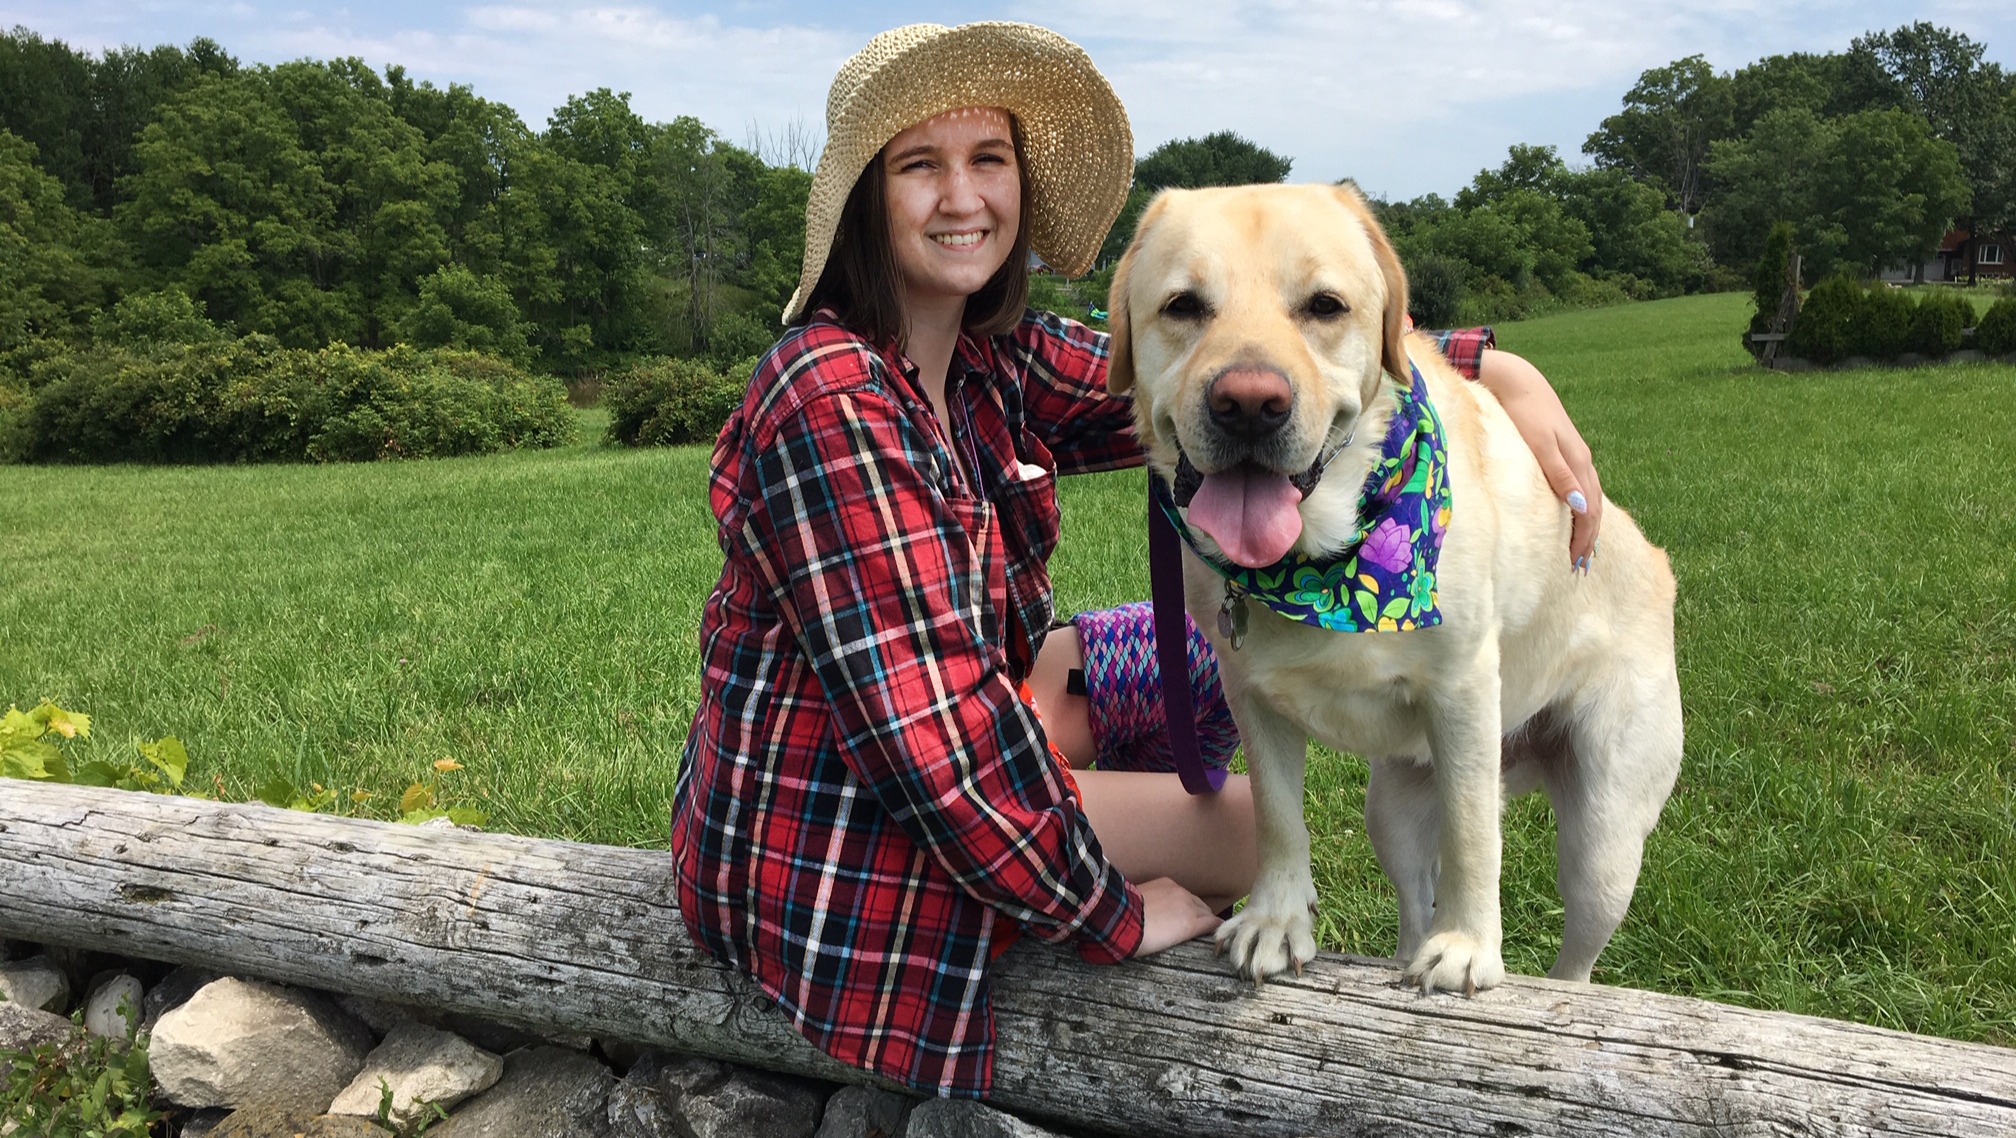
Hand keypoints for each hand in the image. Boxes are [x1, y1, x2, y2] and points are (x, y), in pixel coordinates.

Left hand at [1132, 876, 1223, 956]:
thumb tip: (1192, 932)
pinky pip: (1180, 890)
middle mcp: (1190, 904)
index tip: (1216, 932)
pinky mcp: (1167, 882)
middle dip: (1204, 918)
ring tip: (1184, 915)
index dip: (1215, 928)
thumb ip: (1186, 934)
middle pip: (1206, 910)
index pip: (1215, 923)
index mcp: (1192, 923)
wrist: (1121, 918)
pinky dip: (1180, 897)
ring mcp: (1178, 890)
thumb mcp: (1169, 944)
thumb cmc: (1142, 939)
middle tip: (1199, 927)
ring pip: (1194, 899)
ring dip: (1193, 906)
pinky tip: (1171, 903)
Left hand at [1474, 349, 1602, 569]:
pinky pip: (1581, 486)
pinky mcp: (1564, 451)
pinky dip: (1581, 506)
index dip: (1585, 538)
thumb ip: (1560, 475)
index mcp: (1579, 463)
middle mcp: (1581, 461)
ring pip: (1590, 497)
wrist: (1519, 382)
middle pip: (1594, 507)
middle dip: (1589, 538)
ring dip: (1587, 524)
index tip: (1577, 564)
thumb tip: (1582, 507)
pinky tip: (1575, 512)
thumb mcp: (1541, 446)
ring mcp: (1574, 456)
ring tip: (1581, 548)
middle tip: (1580, 566)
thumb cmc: (1524, 414)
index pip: (1590, 510)